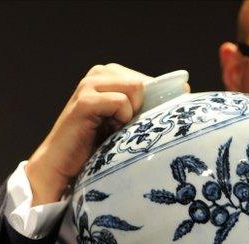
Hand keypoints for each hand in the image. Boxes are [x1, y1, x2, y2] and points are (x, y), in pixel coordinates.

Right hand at [25, 63, 188, 205]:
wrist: (63, 165)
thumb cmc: (99, 144)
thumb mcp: (127, 119)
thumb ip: (148, 102)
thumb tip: (186, 88)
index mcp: (110, 74)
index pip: (148, 80)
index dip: (155, 101)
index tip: (147, 120)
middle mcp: (99, 73)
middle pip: (144, 83)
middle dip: (141, 109)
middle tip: (123, 128)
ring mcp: (89, 84)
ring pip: (135, 88)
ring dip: (130, 115)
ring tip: (113, 128)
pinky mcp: (85, 100)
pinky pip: (121, 103)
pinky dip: (120, 120)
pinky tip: (105, 130)